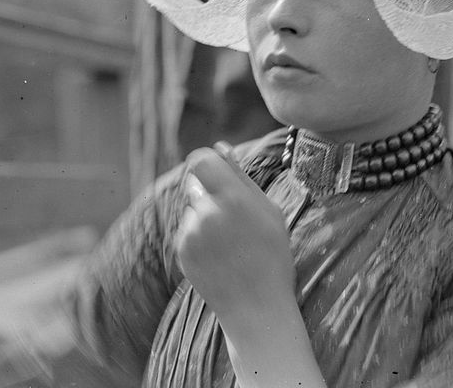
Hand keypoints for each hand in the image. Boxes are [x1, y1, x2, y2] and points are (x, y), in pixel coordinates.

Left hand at [176, 143, 296, 335]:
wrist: (257, 307)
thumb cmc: (272, 255)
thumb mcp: (269, 210)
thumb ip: (241, 176)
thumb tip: (221, 147)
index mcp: (233, 198)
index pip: (200, 159)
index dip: (206, 161)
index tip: (216, 169)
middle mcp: (208, 213)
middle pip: (195, 182)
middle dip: (208, 189)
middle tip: (232, 214)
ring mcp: (191, 233)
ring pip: (191, 206)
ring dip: (204, 213)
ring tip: (229, 239)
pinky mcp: (181, 250)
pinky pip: (186, 228)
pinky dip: (198, 234)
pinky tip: (219, 253)